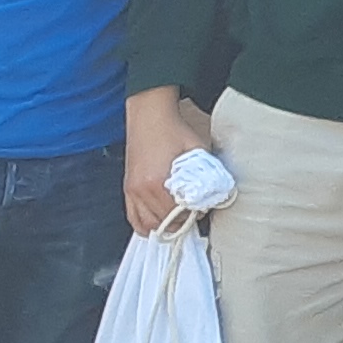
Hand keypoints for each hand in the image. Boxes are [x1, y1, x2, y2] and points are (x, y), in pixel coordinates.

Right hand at [124, 89, 210, 234]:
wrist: (150, 116)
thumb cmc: (175, 131)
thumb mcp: (197, 150)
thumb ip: (205, 173)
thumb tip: (215, 193)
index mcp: (157, 181)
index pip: (176, 214)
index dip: (192, 215)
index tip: (202, 210)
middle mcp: (141, 189)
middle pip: (162, 221)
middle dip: (180, 222)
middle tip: (193, 215)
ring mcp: (132, 190)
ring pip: (147, 224)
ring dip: (164, 225)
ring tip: (178, 219)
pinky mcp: (128, 188)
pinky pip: (133, 217)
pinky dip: (146, 224)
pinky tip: (158, 223)